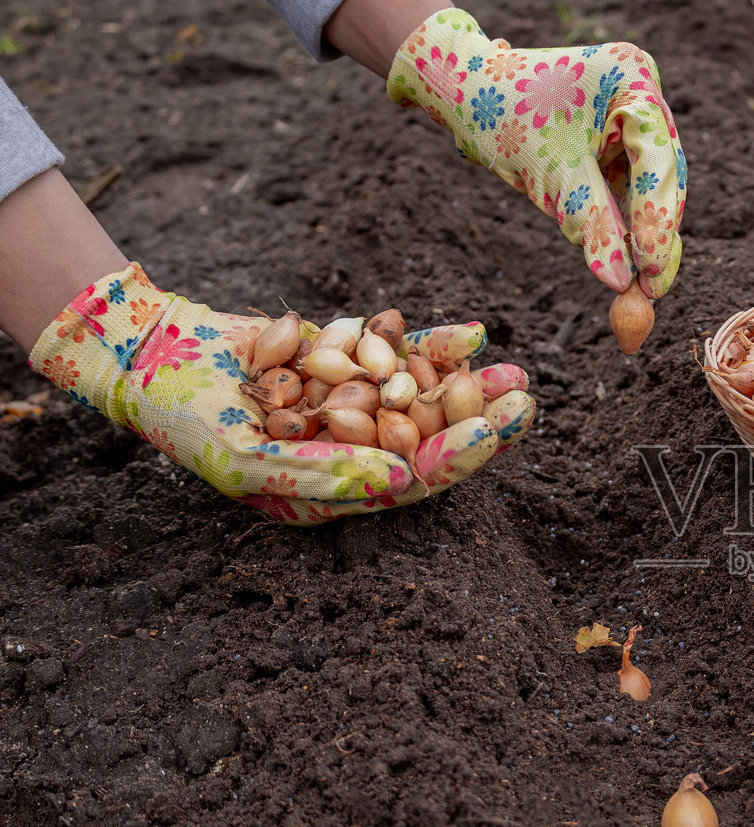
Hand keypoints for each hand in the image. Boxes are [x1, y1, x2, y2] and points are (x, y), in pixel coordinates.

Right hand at [28, 263, 536, 524]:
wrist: (150, 353)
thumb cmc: (187, 420)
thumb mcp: (243, 456)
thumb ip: (319, 473)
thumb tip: (398, 482)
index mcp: (335, 493)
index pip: (408, 483)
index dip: (452, 459)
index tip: (493, 435)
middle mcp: (351, 454)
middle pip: (429, 442)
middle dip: (480, 423)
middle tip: (528, 403)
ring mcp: (351, 406)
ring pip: (424, 398)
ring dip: (471, 385)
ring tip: (518, 372)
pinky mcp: (346, 363)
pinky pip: (398, 357)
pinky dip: (431, 346)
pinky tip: (471, 333)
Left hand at [386, 8, 684, 299]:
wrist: (466, 91)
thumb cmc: (502, 111)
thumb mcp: (549, 170)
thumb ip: (591, 221)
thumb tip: (621, 280)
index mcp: (632, 80)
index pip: (658, 159)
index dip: (658, 217)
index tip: (651, 268)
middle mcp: (641, 97)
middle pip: (664, 176)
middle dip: (657, 233)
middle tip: (652, 289)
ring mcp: (633, 122)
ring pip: (651, 190)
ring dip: (644, 236)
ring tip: (640, 287)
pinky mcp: (619, 146)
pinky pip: (630, 193)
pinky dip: (625, 227)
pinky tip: (624, 263)